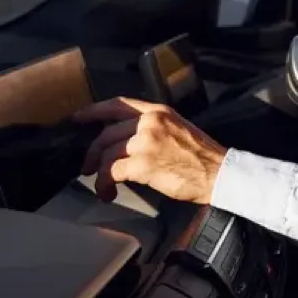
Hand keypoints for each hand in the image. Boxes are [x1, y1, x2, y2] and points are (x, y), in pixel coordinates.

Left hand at [75, 97, 226, 203]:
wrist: (218, 173)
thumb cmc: (202, 158)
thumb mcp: (178, 130)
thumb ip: (153, 130)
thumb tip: (126, 143)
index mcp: (158, 112)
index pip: (118, 104)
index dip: (94, 111)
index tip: (78, 118)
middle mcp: (149, 122)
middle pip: (106, 133)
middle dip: (92, 152)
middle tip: (88, 166)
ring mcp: (146, 142)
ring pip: (106, 153)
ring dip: (98, 173)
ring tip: (101, 185)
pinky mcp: (143, 164)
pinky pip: (111, 172)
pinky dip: (105, 184)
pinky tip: (110, 193)